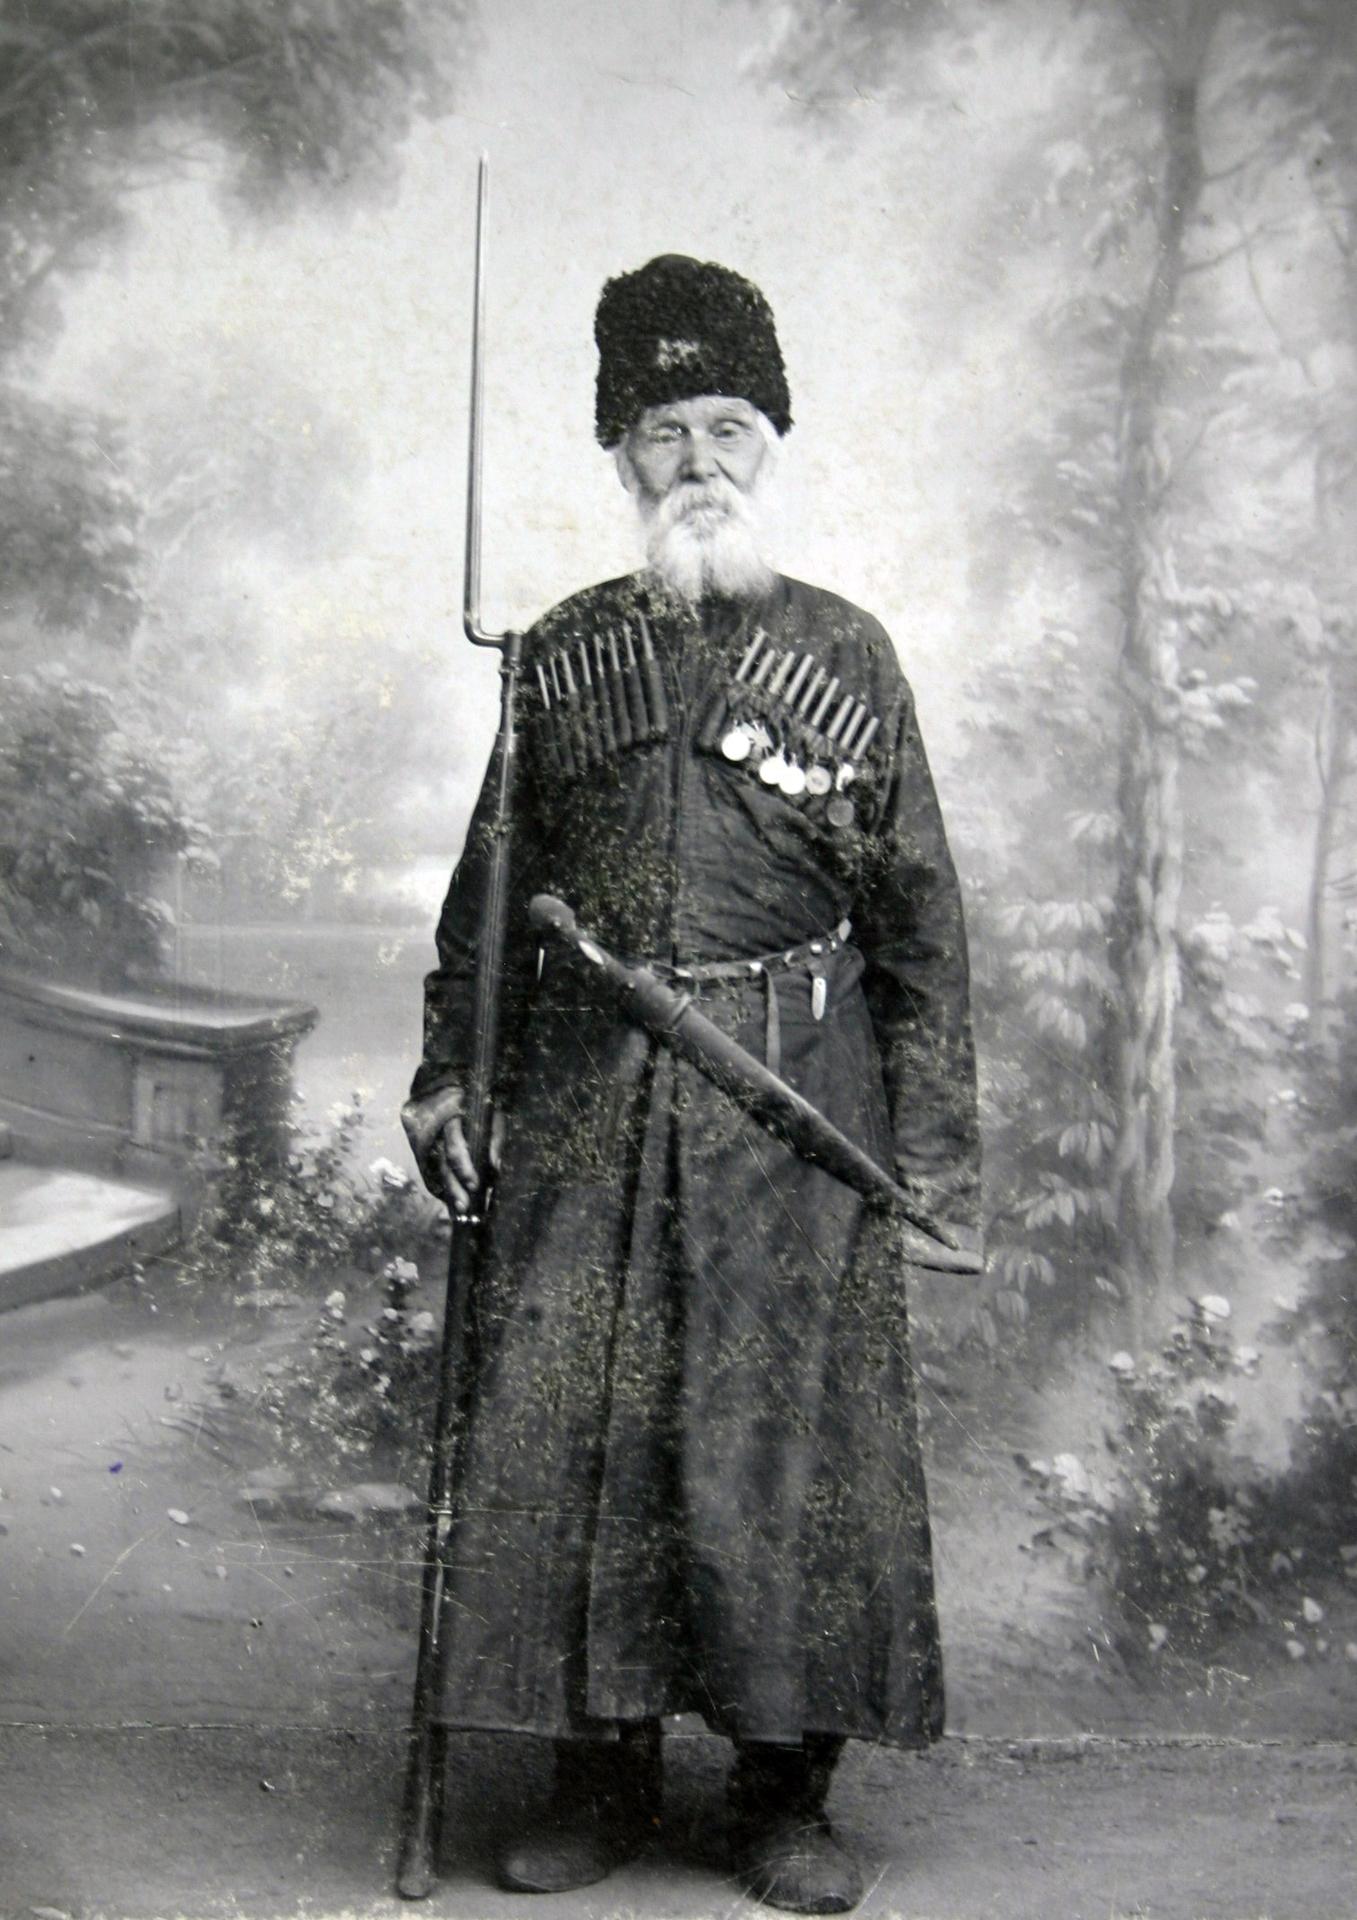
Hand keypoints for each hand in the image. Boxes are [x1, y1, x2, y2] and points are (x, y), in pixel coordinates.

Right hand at [401, 1086, 505, 1214]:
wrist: (452, 1086)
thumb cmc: (481, 1103)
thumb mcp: (493, 1114)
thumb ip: (496, 1138)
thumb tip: (495, 1167)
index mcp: (451, 1115)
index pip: (454, 1145)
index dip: (464, 1167)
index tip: (474, 1185)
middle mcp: (434, 1127)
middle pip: (442, 1161)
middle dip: (453, 1186)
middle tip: (464, 1207)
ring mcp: (425, 1137)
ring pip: (435, 1167)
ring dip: (447, 1189)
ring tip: (458, 1210)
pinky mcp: (422, 1146)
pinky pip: (431, 1168)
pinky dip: (442, 1184)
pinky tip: (450, 1200)